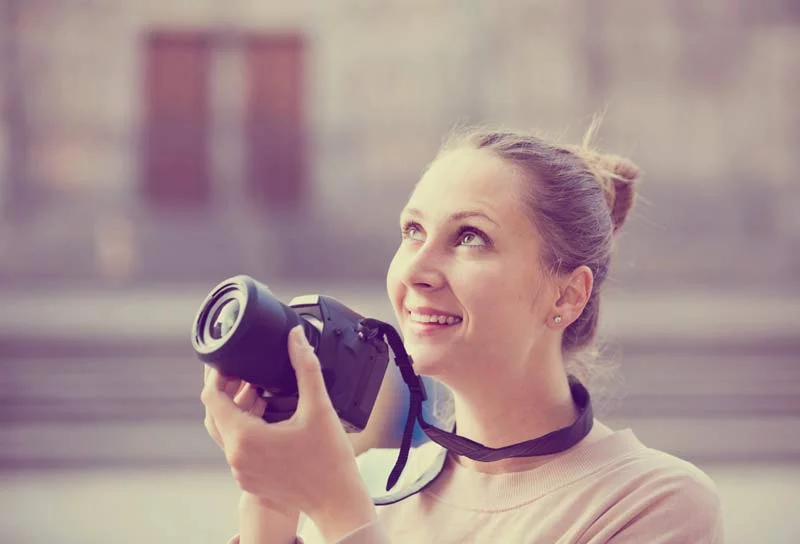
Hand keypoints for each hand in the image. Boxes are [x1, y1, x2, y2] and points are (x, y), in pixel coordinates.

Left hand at [201, 326, 375, 535]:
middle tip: (244, 370)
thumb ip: (305, 367)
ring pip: (225, 431)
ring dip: (236, 408)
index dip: (217, 374)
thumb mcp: (319, 407)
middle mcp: (236, 456)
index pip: (211, 397)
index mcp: (245, 437)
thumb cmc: (329, 460)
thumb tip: (295, 338)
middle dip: (227, 388)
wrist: (338, 501)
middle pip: (215, 413)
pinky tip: (266, 414)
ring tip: (258, 388)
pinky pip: (236, 447)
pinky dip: (244, 427)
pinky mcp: (249, 479)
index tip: (231, 359)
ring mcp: (241, 471)